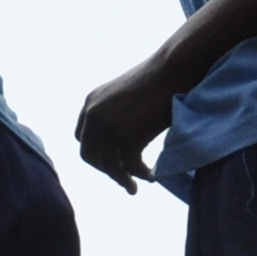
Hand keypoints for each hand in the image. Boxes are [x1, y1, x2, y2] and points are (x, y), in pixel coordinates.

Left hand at [74, 54, 177, 190]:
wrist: (173, 69)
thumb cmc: (158, 80)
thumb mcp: (125, 98)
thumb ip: (116, 117)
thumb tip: (121, 145)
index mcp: (90, 103)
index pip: (83, 138)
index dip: (96, 153)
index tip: (112, 162)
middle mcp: (93, 115)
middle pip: (90, 155)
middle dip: (107, 170)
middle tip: (123, 179)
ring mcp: (107, 127)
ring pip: (109, 165)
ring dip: (122, 178)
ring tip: (134, 186)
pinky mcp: (125, 137)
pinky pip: (129, 166)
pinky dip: (140, 175)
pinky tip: (152, 176)